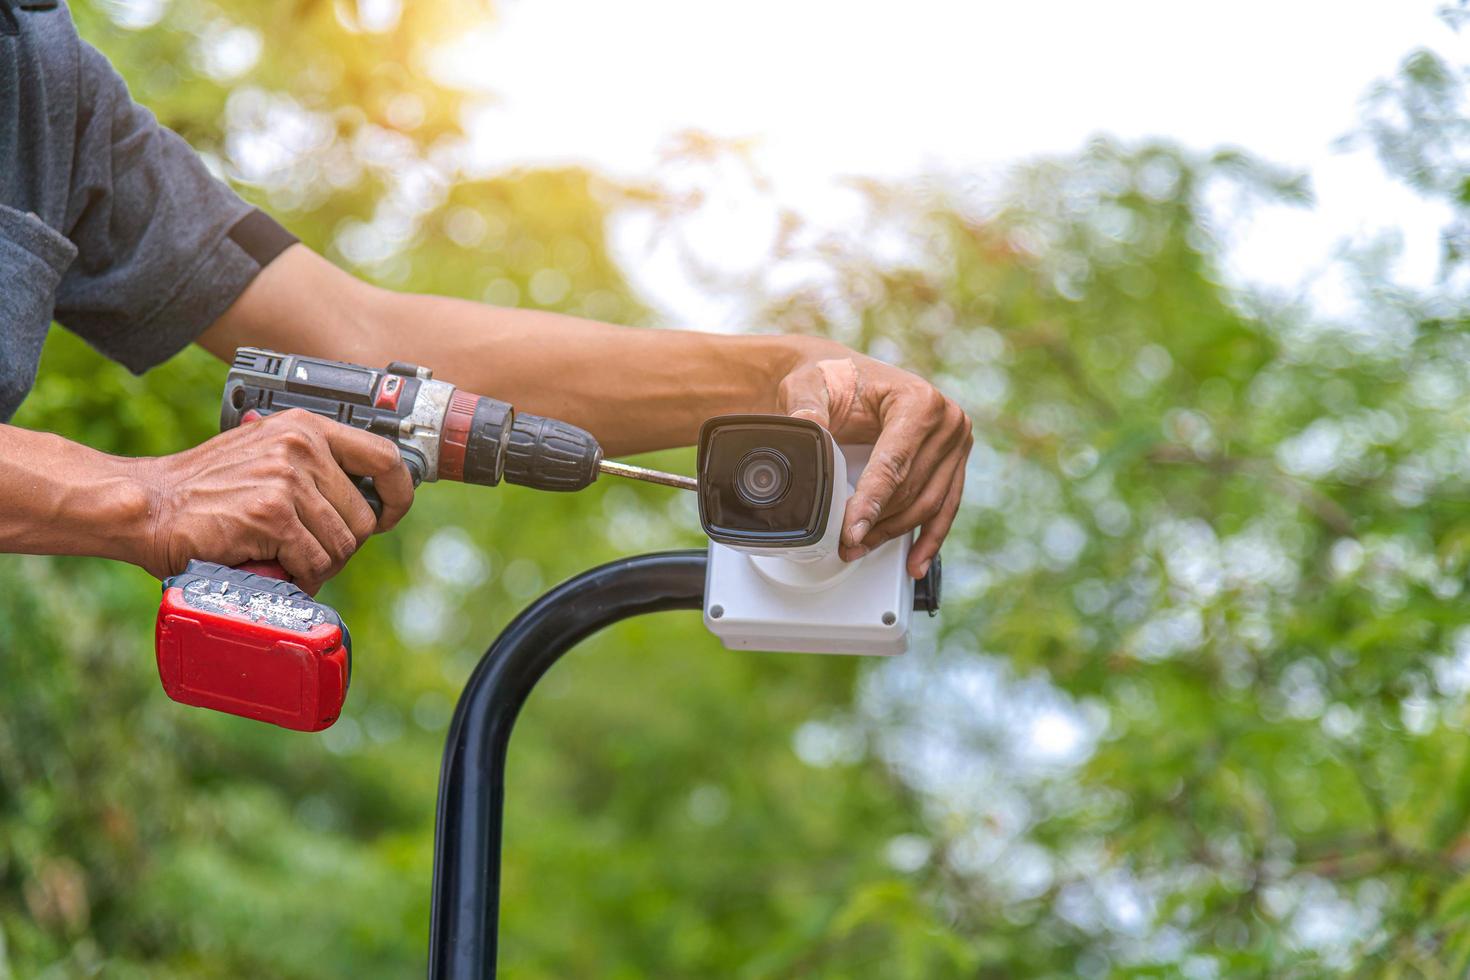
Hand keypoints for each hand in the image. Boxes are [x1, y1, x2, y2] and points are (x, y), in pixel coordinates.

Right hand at [133, 409, 413, 593]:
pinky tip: (273, 570)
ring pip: (341, 546)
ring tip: (283, 561)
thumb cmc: (205, 489)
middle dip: (339, 546)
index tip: (388, 516)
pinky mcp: (272, 514)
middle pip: (362, 518)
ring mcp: (287, 479)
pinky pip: (314, 563)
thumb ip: (310, 466)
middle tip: (305, 553)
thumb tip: (366, 498)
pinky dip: (299, 578)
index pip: (385, 457)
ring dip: (317, 566)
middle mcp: (301, 446)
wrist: (148, 505)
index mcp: (305, 427)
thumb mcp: (264, 454)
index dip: (398, 494)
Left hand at [778, 351, 971, 577]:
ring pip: (929, 505)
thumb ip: (807, 405)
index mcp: (919, 400)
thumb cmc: (833, 379)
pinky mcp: (954, 462)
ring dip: (895, 534)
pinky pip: (946, 507)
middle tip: (846, 545)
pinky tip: (915, 562)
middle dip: (877, 524)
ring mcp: (957, 443)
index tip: (853, 531)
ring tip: (862, 549)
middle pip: (913, 489)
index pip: (895, 464)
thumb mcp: (809, 385)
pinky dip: (929, 537)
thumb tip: (809, 427)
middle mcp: (948, 421)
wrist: (848, 377)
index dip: (872, 503)